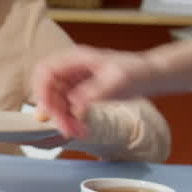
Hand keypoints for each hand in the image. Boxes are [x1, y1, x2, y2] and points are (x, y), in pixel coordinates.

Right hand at [31, 46, 155, 137]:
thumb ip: (94, 92)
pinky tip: (80, 129)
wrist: (150, 76)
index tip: (48, 110)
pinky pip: (66, 108)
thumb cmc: (137, 71)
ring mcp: (73, 81)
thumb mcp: (117, 81)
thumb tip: (73, 104)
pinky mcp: (78, 93)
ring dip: (63, 119)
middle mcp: (70, 69)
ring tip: (77, 132)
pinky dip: (71, 120)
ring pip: (56, 102)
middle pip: (49, 91)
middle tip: (67, 129)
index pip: (46, 71)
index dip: (42, 90)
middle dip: (55, 112)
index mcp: (76, 59)